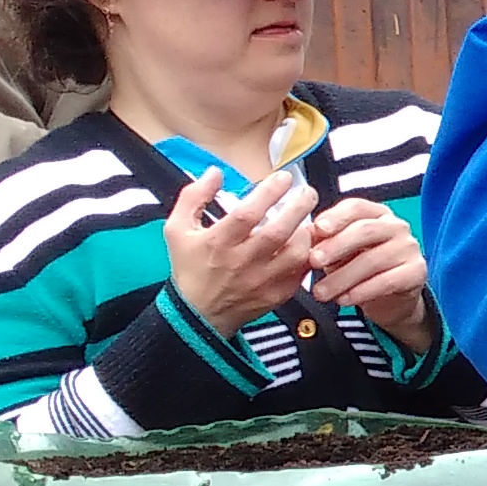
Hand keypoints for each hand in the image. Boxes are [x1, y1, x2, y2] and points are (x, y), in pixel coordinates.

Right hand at [164, 168, 318, 329]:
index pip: (248, 214)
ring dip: (306, 233)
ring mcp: (261, 281)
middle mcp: (241, 262)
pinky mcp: (276, 295)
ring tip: (308, 218)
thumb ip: (194, 197)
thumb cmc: (190, 266)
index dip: (269, 193)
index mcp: (218, 243)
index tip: (283, 177)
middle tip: (308, 192)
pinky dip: (308, 255)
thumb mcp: (178, 229)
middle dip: (298, 208)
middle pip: (278, 232)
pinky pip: (302, 273)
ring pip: (296, 254)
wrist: (197, 313)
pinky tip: (307, 243)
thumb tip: (215, 172)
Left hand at [303, 196, 439, 353]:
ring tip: (321, 292)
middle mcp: (397, 227)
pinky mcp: (417, 272)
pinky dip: (361, 291)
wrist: (391, 298)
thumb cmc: (361, 268)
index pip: (356, 207)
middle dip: (336, 246)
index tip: (317, 228)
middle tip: (314, 261)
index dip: (336, 216)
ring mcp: (409, 249)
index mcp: (376, 214)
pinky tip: (344, 299)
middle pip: (365, 230)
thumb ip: (326, 242)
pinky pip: (387, 281)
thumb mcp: (341, 252)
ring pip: (373, 259)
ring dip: (342, 277)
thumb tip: (304, 236)